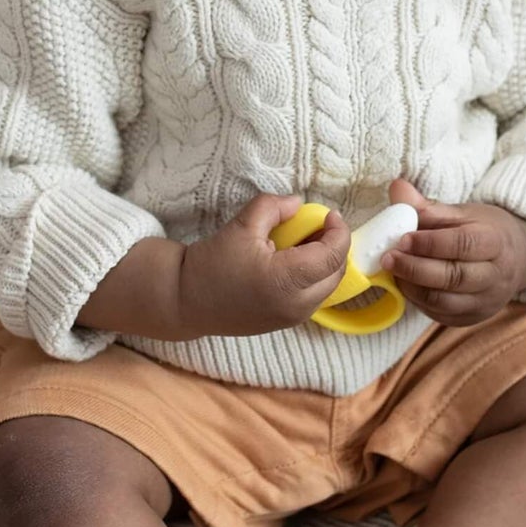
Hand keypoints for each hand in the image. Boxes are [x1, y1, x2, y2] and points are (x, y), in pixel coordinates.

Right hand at [178, 193, 351, 338]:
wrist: (186, 301)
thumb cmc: (212, 264)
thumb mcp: (242, 225)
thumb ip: (273, 207)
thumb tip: (298, 203)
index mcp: (286, 281)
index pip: (332, 256)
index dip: (338, 232)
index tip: (330, 215)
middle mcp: (296, 305)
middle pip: (337, 273)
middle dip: (336, 246)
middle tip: (320, 226)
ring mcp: (292, 318)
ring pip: (328, 287)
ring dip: (326, 263)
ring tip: (307, 241)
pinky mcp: (285, 323)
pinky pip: (313, 297)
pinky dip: (314, 277)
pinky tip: (295, 260)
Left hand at [379, 178, 525, 327]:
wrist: (516, 258)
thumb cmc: (484, 230)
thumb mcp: (463, 212)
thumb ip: (428, 206)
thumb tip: (397, 188)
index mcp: (496, 242)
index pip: (463, 244)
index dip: (430, 243)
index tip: (402, 238)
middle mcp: (496, 276)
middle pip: (454, 277)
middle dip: (416, 269)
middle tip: (387, 258)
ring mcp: (486, 301)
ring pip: (446, 301)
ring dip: (413, 287)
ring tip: (392, 271)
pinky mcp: (473, 318)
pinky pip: (442, 315)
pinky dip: (419, 301)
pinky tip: (405, 285)